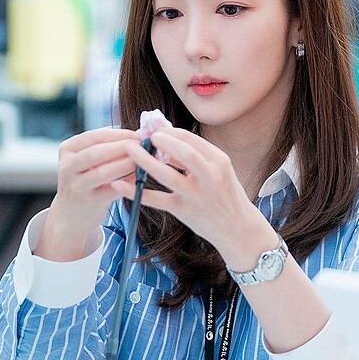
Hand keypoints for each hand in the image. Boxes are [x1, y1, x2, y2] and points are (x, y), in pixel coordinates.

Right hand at [38, 127, 139, 260]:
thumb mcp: (87, 161)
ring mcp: (76, 185)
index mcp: (68, 149)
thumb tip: (137, 136)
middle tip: (141, 145)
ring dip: (124, 164)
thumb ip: (106, 147)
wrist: (71, 214)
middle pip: (96, 152)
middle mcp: (67, 166)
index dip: (117, 134)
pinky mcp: (88, 201)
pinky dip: (126, 183)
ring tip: (141, 160)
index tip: (137, 134)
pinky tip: (138, 178)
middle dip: (121, 147)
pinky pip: (110, 190)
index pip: (94, 136)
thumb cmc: (86, 181)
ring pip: (102, 172)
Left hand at [114, 127, 276, 269]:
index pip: (190, 139)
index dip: (168, 132)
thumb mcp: (219, 171)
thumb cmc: (225, 196)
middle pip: (182, 152)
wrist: (238, 230)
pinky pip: (156, 199)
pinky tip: (120, 184)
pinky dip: (136, 192)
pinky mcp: (184, 211)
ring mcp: (196, 195)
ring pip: (166, 174)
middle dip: (160, 140)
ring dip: (144, 160)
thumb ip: (196, 157)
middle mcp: (209, 176)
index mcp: (219, 160)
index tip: (153, 130)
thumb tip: (165, 143)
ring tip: (129, 149)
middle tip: (142, 135)